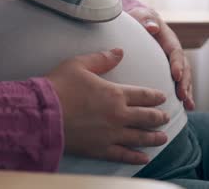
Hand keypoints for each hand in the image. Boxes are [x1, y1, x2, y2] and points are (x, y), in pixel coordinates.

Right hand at [46, 49, 169, 163]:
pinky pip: (124, 155)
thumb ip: (102, 58)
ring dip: (154, 137)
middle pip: (147, 117)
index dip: (156, 97)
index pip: (144, 95)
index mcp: (115, 94)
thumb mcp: (79, 64)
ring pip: (140, 137)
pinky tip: (144, 158)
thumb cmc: (59, 86)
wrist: (43, 114)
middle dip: (159, 117)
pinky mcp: (100, 149)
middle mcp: (118, 115)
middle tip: (166, 118)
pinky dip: (136, 157)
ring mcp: (111, 135)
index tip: (163, 98)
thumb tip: (119, 51)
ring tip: (163, 138)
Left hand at [128, 8, 195, 109]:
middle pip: (184, 68)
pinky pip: (179, 82)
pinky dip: (183, 93)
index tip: (176, 76)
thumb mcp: (142, 16)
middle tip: (182, 95)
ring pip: (184, 77)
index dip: (177, 64)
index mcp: (169, 39)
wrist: (142, 22)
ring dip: (187, 91)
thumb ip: (147, 20)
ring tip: (188, 105)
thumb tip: (152, 27)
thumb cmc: (141, 19)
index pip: (175, 52)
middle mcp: (174, 51)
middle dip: (184, 82)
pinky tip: (186, 106)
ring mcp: (174, 61)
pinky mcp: (170, 69)